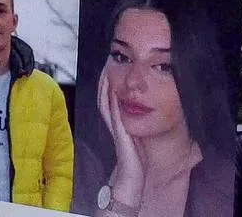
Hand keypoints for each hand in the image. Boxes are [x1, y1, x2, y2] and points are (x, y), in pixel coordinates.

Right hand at [97, 63, 144, 207]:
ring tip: (107, 71)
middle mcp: (114, 123)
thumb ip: (133, 122)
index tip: (109, 67)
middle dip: (104, 80)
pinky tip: (113, 91)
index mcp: (117, 122)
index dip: (107, 83)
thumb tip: (137, 107)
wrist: (132, 177)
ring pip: (106, 103)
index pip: (109, 97)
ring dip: (106, 87)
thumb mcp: (135, 135)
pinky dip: (112, 102)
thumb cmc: (136, 159)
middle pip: (104, 96)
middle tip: (106, 63)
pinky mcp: (120, 134)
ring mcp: (116, 128)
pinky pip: (114, 114)